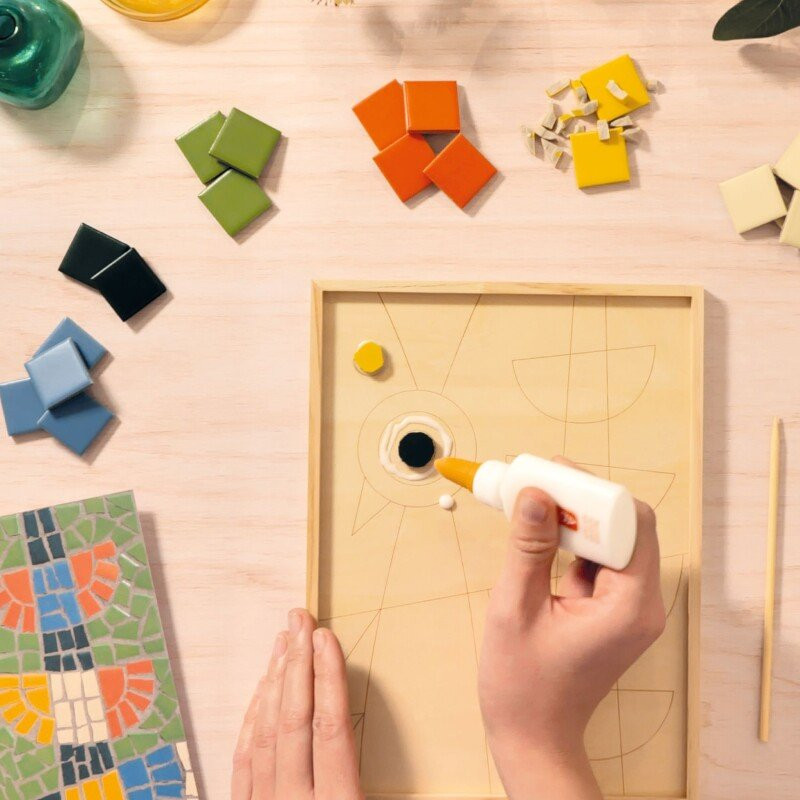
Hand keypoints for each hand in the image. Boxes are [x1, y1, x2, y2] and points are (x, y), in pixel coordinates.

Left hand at [232, 609, 363, 799]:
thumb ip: (377, 779)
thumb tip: (415, 745)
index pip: (331, 729)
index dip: (328, 678)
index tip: (325, 638)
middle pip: (295, 721)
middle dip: (298, 663)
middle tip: (300, 621)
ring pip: (267, 734)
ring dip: (275, 681)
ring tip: (283, 641)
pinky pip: (244, 759)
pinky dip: (254, 719)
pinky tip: (263, 689)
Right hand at [479, 461, 665, 799]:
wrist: (532, 735)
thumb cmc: (523, 685)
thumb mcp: (516, 607)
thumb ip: (529, 546)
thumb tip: (536, 494)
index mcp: (629, 606)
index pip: (631, 524)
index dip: (592, 492)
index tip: (551, 472)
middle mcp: (641, 603)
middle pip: (625, 526)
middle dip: (580, 499)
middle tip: (535, 480)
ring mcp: (630, 607)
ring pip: (611, 538)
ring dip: (573, 516)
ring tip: (531, 499)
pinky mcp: (613, 608)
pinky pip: (598, 558)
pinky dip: (571, 539)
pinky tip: (539, 530)